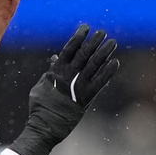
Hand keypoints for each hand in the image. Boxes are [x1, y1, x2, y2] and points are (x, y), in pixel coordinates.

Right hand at [9, 24, 118, 154]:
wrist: (44, 127)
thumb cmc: (40, 106)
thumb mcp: (41, 86)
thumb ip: (50, 71)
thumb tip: (55, 58)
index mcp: (55, 72)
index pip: (68, 50)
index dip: (78, 37)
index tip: (86, 27)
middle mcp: (67, 77)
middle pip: (84, 55)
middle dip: (94, 42)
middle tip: (103, 32)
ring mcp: (78, 88)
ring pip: (93, 66)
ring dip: (104, 53)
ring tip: (113, 42)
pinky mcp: (86, 99)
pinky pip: (99, 83)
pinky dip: (108, 73)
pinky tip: (115, 63)